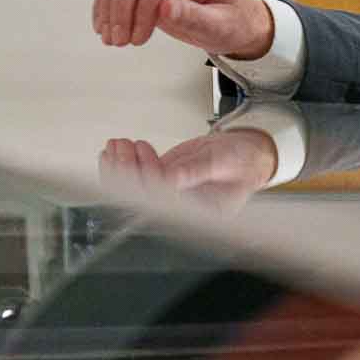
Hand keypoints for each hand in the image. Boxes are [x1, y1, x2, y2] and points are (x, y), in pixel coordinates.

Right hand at [92, 0, 273, 58]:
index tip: (138, 38)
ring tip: (111, 38)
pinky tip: (103, 26)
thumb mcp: (221, 25)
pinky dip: (107, 5)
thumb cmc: (234, 19)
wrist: (235, 19)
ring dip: (110, 9)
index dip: (145, 10)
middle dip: (123, 9)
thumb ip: (195, 17)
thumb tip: (164, 8)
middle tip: (120, 40)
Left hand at [98, 129, 277, 215]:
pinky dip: (123, 164)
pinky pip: (136, 178)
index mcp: (201, 213)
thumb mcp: (224, 162)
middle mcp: (182, 210)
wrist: (243, 154)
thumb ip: (197, 170)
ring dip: (121, 167)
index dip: (148, 185)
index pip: (166, 205)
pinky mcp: (161, 183)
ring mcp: (169, 196)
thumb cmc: (241, 161)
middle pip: (144, 198)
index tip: (138, 166)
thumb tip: (172, 178)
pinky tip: (116, 150)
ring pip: (135, 188)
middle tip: (121, 148)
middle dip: (127, 173)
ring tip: (117, 145)